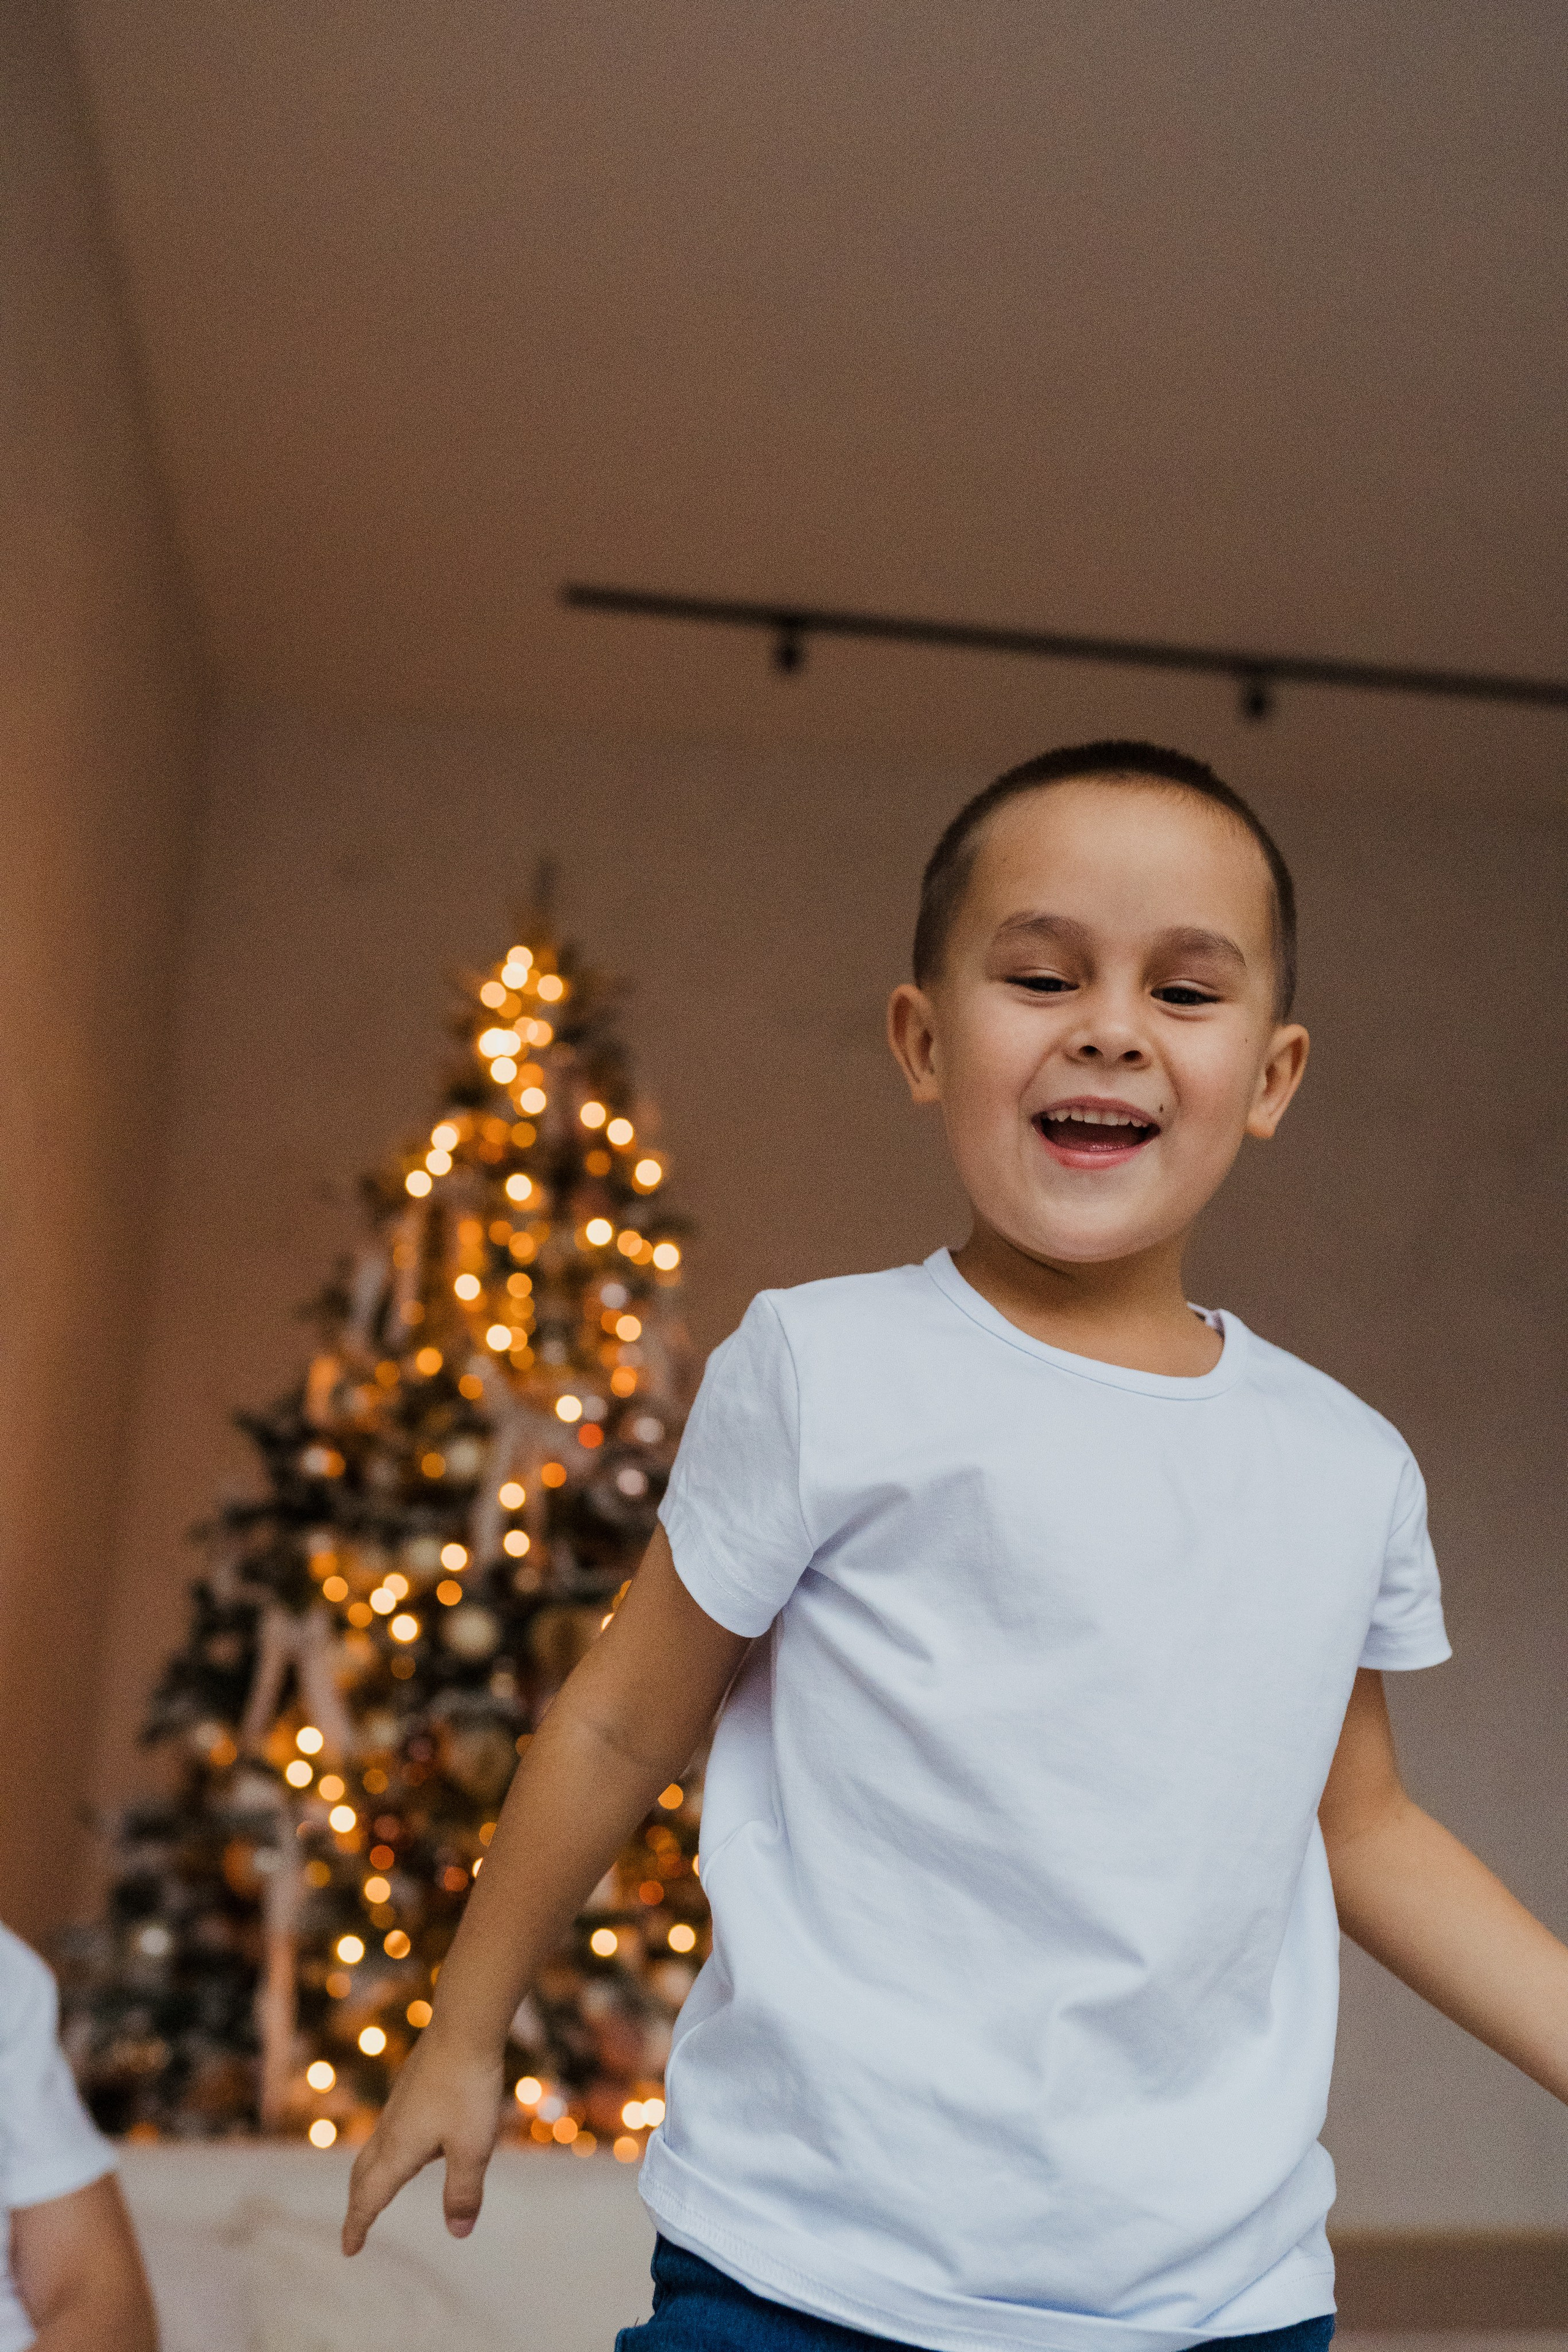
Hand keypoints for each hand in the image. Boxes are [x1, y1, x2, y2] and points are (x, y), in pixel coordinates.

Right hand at [342, 2033, 503, 2254]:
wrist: (464, 2026)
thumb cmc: (468, 2089)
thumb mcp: (473, 2148)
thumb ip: (463, 2191)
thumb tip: (458, 2232)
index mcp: (398, 2150)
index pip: (369, 2197)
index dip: (358, 2225)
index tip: (349, 2249)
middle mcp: (390, 2129)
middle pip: (362, 2175)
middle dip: (357, 2204)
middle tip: (355, 2227)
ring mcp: (398, 2105)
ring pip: (373, 2150)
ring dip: (369, 2178)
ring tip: (376, 2193)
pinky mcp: (410, 2088)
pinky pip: (388, 2131)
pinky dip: (385, 2153)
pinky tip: (410, 2145)